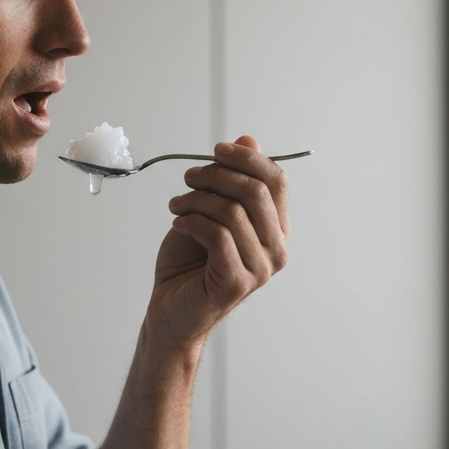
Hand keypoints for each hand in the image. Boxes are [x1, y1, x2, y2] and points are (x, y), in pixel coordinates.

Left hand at [151, 135, 289, 347]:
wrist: (171, 309)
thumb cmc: (189, 261)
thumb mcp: (209, 210)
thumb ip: (231, 179)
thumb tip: (248, 139)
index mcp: (276, 228)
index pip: (277, 181)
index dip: (249, 158)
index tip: (217, 150)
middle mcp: (276, 249)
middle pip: (257, 192)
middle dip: (217, 176)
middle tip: (189, 179)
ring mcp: (260, 269)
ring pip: (233, 212)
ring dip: (197, 200)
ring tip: (177, 205)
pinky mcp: (237, 282)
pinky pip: (217, 236)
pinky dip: (192, 222)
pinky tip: (178, 224)